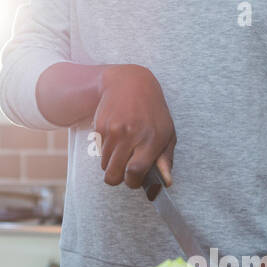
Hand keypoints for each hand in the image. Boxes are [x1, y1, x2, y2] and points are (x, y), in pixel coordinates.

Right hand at [92, 64, 175, 190]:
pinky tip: (115, 137)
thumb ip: (166, 160)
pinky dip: (106, 151)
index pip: (134, 172)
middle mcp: (130, 135)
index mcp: (151, 139)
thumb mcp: (168, 133)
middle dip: (119, 178)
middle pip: (114, 175)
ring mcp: (113, 131)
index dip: (133, 182)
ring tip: (123, 149)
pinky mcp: (99, 128)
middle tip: (126, 169)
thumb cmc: (153, 111)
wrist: (129, 83)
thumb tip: (165, 183)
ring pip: (104, 166)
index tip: (135, 179)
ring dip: (112, 164)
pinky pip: (98, 152)